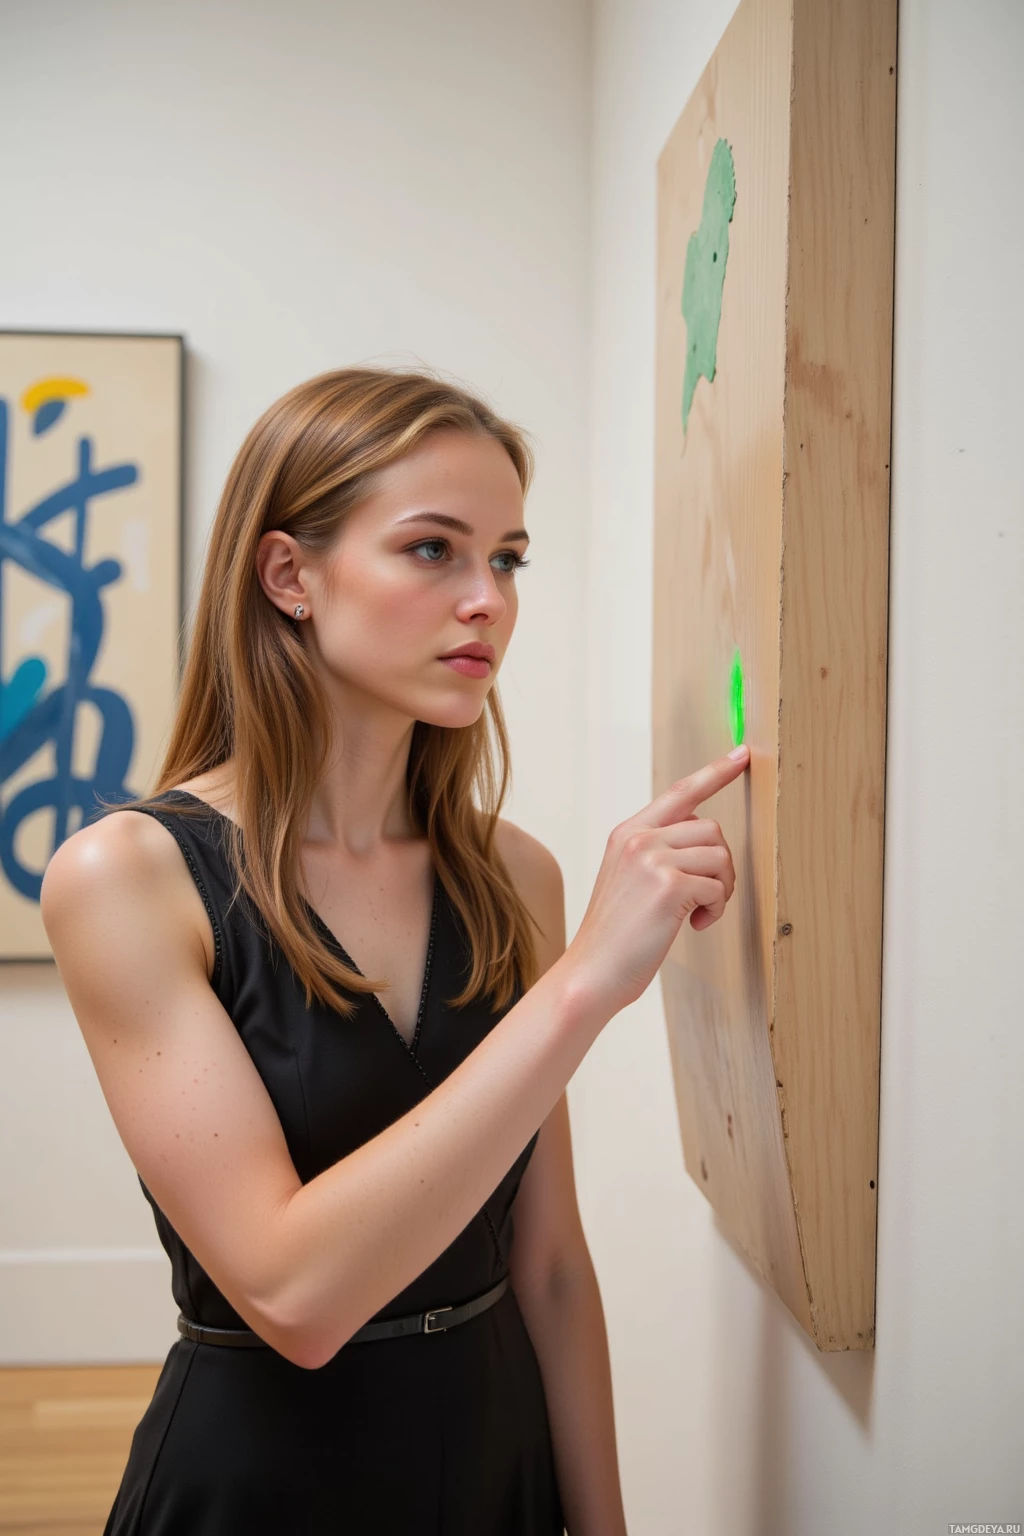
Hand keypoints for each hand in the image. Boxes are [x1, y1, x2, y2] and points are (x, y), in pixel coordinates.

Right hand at [563, 745, 748, 1015]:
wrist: (591, 973)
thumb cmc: (615, 937)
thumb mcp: (628, 881)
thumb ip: (658, 853)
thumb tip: (705, 841)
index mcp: (627, 833)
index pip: (679, 793)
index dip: (715, 773)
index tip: (741, 755)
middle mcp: (638, 839)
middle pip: (711, 829)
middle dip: (721, 867)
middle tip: (707, 899)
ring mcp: (652, 859)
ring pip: (720, 856)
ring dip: (721, 890)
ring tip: (698, 914)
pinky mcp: (669, 886)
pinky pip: (718, 886)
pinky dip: (715, 910)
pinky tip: (694, 925)